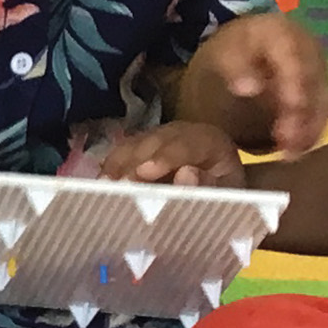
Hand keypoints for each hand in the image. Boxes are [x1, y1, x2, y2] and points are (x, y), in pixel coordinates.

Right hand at [101, 121, 247, 188]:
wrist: (217, 193)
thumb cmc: (223, 196)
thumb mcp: (227, 194)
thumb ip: (209, 186)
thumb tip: (186, 174)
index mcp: (209, 140)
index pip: (187, 143)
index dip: (164, 156)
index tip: (144, 172)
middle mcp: (181, 132)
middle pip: (154, 141)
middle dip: (133, 162)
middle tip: (116, 186)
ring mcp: (157, 138)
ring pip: (134, 145)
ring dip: (117, 165)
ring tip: (103, 188)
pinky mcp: (140, 148)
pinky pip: (121, 153)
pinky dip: (110, 169)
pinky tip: (100, 186)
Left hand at [190, 13, 327, 155]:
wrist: (235, 59)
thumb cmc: (227, 56)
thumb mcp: (222, 57)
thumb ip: (235, 68)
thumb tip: (250, 88)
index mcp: (280, 29)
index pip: (294, 52)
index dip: (296, 80)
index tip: (291, 106)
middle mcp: (308, 45)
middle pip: (314, 79)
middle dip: (302, 112)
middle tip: (286, 140)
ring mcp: (318, 69)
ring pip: (324, 99)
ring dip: (309, 128)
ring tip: (289, 153)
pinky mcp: (321, 91)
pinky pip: (323, 114)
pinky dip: (311, 133)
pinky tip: (295, 151)